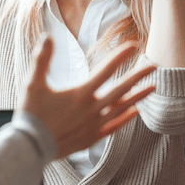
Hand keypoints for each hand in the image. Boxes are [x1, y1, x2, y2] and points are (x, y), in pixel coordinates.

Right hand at [19, 37, 155, 158]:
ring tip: (153, 88)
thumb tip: (46, 37)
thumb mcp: (33, 84)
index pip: (105, 71)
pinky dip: (126, 119)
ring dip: (138, 97)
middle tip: (153, 66)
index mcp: (80, 94)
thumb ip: (42, 60)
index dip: (120, 56)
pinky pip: (114, 127)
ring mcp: (94, 125)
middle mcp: (91, 109)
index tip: (133, 46)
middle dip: (138, 76)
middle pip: (121, 89)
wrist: (30, 147)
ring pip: (122, 108)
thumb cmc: (31, 115)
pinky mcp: (91, 138)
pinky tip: (134, 112)